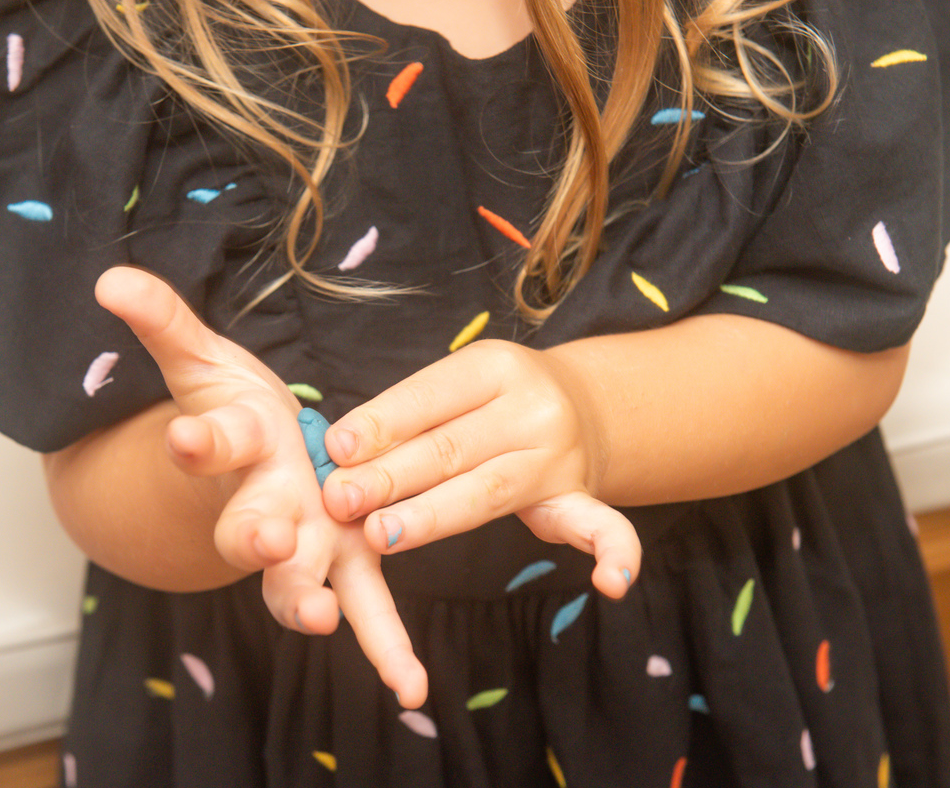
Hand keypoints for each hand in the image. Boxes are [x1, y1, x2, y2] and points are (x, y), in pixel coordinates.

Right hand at [95, 266, 427, 706]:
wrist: (252, 463)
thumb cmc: (232, 411)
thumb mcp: (203, 360)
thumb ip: (166, 323)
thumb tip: (111, 277)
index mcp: (235, 447)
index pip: (210, 440)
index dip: (197, 440)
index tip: (186, 436)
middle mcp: (261, 501)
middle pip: (248, 527)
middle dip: (255, 535)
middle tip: (268, 538)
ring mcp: (304, 537)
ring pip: (299, 581)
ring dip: (309, 602)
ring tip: (324, 622)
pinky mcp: (346, 557)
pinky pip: (366, 605)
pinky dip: (385, 644)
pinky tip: (411, 689)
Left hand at [321, 339, 640, 598]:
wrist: (581, 404)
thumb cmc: (489, 400)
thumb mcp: (455, 386)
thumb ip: (404, 417)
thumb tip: (337, 454)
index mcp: (495, 367)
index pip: (428, 397)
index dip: (380, 424)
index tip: (334, 450)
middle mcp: (534, 409)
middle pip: (450, 448)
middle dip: (389, 477)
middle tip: (339, 501)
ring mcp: (559, 458)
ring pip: (489, 491)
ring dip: (433, 516)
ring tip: (380, 535)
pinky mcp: (577, 499)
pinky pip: (602, 528)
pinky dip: (614, 554)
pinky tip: (611, 583)